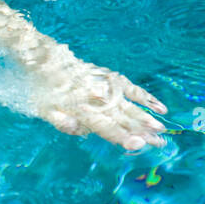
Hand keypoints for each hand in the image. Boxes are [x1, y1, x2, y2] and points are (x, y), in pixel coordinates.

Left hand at [26, 45, 167, 150]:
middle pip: (122, 118)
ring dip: (147, 117)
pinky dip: (146, 96)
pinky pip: (132, 87)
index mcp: (81, 108)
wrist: (45, 60)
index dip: (121, 136)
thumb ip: (63, 123)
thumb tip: (83, 131)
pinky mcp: (110, 77)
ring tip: (162, 130)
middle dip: (142, 132)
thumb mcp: (43, 111)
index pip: (105, 126)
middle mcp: (96, 97)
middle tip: (160, 143)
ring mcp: (105, 86)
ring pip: (130, 104)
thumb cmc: (42, 90)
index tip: (138, 144)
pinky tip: (160, 107)